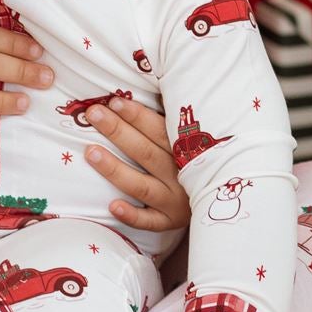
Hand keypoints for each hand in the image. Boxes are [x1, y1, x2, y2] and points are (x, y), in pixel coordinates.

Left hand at [82, 99, 189, 232]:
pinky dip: (132, 215)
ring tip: (90, 152)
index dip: (137, 116)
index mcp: (187, 150)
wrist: (220, 197)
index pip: (159, 130)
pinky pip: (149, 222)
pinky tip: (113, 205)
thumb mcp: (191, 139)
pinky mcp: (169, 222)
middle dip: (118, 132)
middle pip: (145, 152)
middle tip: (93, 114)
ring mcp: (175, 201)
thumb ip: (171, 122)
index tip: (114, 101)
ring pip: (141, 185)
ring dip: (115, 169)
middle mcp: (181, 175)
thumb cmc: (197, 160)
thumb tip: (145, 89)